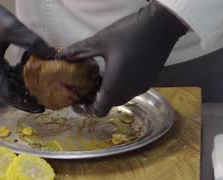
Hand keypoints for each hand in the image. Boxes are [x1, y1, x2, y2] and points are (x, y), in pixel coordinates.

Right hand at [0, 0, 54, 112]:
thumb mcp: (15, 30)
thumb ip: (35, 45)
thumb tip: (55, 57)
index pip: (8, 96)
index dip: (24, 104)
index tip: (41, 108)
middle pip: (8, 93)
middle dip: (26, 98)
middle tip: (46, 101)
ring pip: (7, 86)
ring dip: (23, 89)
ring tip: (42, 92)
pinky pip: (4, 77)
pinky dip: (18, 80)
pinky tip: (32, 79)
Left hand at [58, 1, 186, 116]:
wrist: (161, 26)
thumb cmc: (129, 33)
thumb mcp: (100, 41)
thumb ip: (79, 51)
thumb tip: (61, 55)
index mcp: (116, 86)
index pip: (99, 110)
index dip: (86, 109)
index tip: (77, 100)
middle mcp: (130, 91)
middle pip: (109, 104)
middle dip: (96, 98)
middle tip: (84, 85)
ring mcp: (141, 87)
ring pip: (121, 97)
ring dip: (108, 92)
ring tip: (99, 76)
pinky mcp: (148, 80)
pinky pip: (130, 89)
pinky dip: (120, 86)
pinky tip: (116, 69)